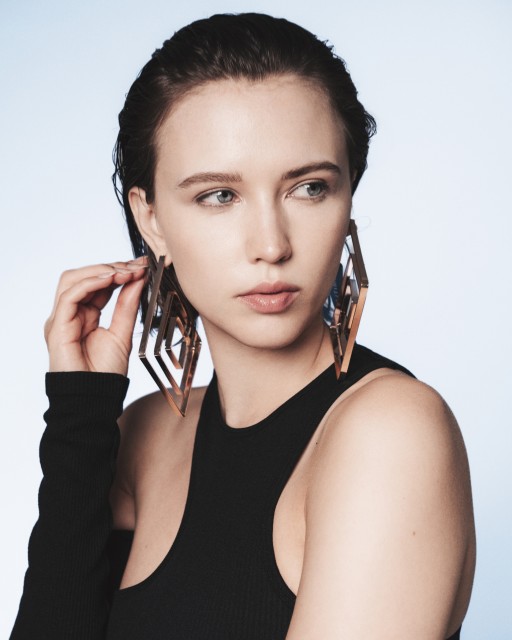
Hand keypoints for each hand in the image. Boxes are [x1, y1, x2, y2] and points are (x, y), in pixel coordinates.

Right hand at [44, 257, 147, 374]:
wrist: (95, 398)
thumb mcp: (123, 332)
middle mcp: (69, 314)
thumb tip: (139, 278)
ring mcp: (61, 319)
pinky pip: (70, 296)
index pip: (97, 283)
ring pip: (72, 280)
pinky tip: (111, 279)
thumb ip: (128, 305)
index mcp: (84, 314)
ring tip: (125, 271)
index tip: (142, 265)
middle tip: (137, 266)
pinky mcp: (57, 326)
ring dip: (101, 271)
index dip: (118, 271)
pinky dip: (91, 283)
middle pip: (82, 276)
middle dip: (111, 267)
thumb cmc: (106, 372)